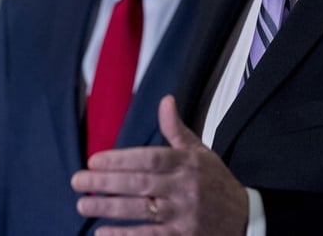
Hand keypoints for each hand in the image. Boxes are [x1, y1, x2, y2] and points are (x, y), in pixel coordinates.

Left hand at [71, 95, 248, 234]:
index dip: (121, 159)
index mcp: (188, 163)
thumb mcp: (201, 151)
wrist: (244, 218)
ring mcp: (183, 215)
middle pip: (140, 184)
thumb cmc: (215, 181)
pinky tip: (102, 232)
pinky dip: (124, 235)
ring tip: (83, 204)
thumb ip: (177, 130)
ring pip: (140, 211)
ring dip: (109, 208)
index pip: (150, 158)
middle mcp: (185, 188)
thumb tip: (165, 100)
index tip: (95, 159)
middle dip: (105, 183)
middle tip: (78, 181)